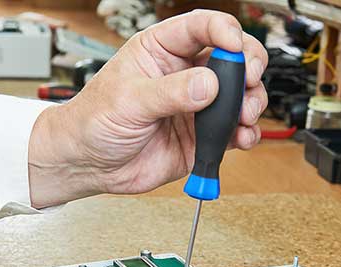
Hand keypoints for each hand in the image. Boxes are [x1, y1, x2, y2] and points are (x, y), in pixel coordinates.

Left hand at [27, 10, 268, 207]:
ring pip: (240, 94)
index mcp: (161, 49)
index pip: (201, 27)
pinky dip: (246, 133)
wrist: (88, 165)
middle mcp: (184, 73)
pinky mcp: (202, 135)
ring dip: (251, 102)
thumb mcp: (128, 100)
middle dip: (248, 65)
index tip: (234, 46)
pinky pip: (234, 131)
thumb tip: (208, 85)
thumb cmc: (94, 121)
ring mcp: (196, 105)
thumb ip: (170, 92)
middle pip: (232, 56)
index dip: (224, 31)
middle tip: (248, 80)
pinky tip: (242, 137)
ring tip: (244, 115)